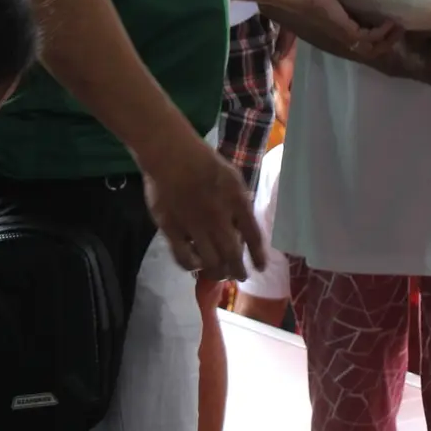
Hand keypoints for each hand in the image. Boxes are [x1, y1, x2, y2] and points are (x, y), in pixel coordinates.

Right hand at [141, 132, 265, 282]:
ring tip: (220, 274)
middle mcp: (218, 217)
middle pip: (232, 255)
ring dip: (218, 272)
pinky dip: (192, 266)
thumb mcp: (232, 177)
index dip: (258, 255)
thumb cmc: (204, 161)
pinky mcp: (171, 229)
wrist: (170, 153)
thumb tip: (245, 226)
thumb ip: (240, 202)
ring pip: (211, 262)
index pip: (253, 236)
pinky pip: (183, 258)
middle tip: (239, 276)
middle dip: (238, 271)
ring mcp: (194, 225)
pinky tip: (195, 265)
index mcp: (236, 201)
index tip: (260, 268)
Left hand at [278, 0, 402, 62]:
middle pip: (373, 47)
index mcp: (343, 19)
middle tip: (402, 27)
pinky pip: (369, 38)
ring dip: (389, 40)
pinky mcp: (345, 32)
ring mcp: (345, 34)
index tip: (395, 18)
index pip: (366, 32)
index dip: (382, 30)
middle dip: (390, 40)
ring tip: (401, 27)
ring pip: (373, 48)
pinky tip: (390, 22)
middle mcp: (345, 31)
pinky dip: (381, 33)